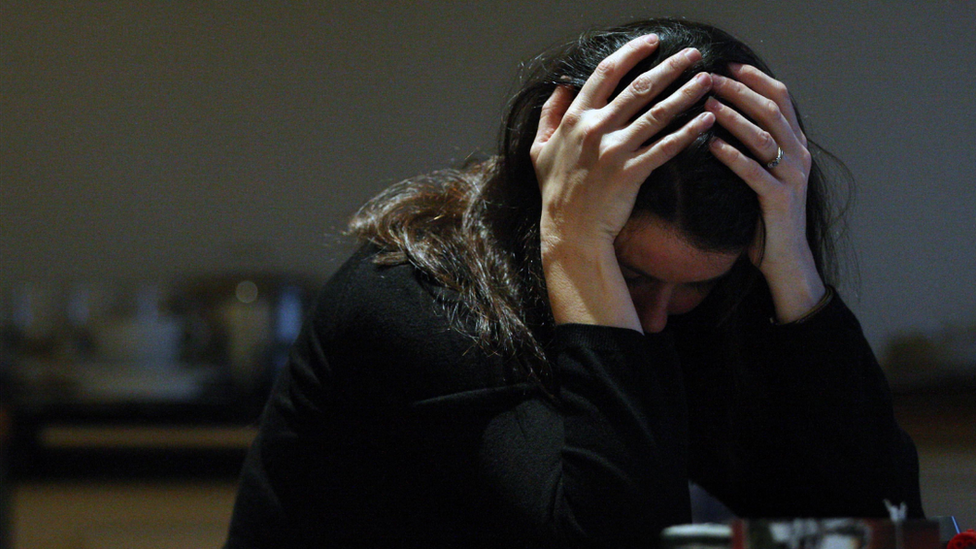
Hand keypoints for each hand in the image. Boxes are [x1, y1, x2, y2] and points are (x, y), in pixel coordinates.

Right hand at [530, 34, 714, 329]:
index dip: (631, 53)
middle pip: (639, 87)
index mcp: (575, 118)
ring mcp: (615, 151)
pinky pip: (666, 147)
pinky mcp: (632, 173)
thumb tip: (560, 87)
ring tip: (707, 80)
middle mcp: (595, 128)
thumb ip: (549, 115)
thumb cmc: (555, 192)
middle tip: (693, 54)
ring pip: (657, 113)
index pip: (606, 73)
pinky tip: (707, 120)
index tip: (652, 41)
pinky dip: (688, 132)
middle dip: (670, 67)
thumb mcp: (538, 150)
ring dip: (686, 93)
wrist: (569, 232)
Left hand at [705, 64, 825, 321]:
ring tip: (707, 104)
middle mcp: (798, 156)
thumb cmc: (766, 219)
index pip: (781, 99)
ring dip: (734, 117)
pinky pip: (754, 171)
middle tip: (710, 78)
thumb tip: (719, 121)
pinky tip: (712, 145)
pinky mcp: (780, 200)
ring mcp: (792, 177)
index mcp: (795, 146)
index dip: (756, 79)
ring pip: (764, 136)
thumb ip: (752, 150)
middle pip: (771, 110)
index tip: (729, 65)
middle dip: (739, 91)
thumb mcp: (762, 176)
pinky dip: (733, 155)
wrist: (786, 261)